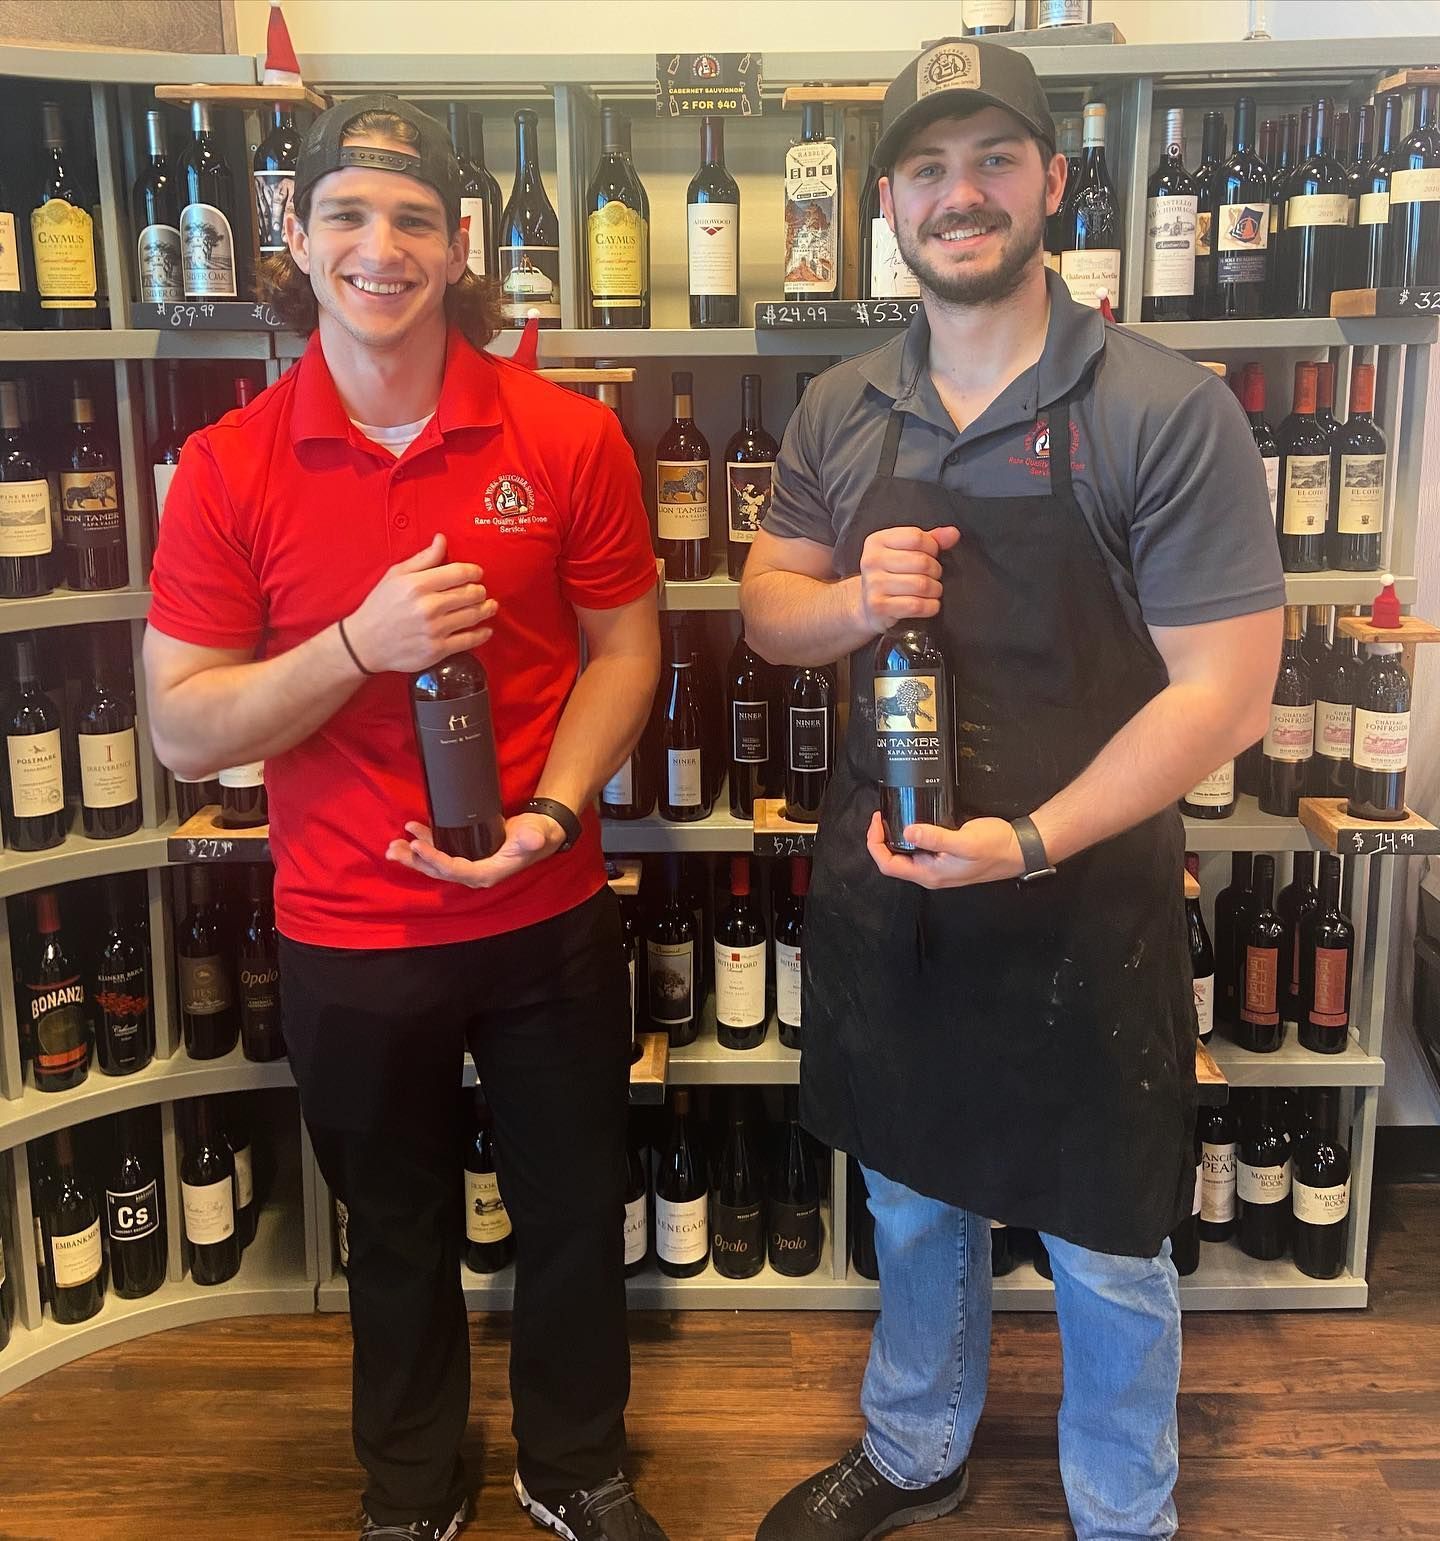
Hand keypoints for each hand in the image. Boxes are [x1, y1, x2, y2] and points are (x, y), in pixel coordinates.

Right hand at [345, 533, 497, 673]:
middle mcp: (428, 606)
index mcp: (418, 585)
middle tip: (481, 591)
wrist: (365, 643)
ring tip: (489, 606)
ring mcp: (434, 630)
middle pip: (471, 594)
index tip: (477, 573)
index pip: (460, 573)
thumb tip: (442, 539)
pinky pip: (469, 640)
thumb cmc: (380, 606)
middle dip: (480, 591)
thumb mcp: (396, 575)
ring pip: (474, 616)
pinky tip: (485, 629)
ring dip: (486, 609)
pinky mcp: (437, 650)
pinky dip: (482, 634)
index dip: (474, 571)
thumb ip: (424, 558)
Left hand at [385, 812, 563, 888]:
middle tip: (395, 849)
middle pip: (438, 871)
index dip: (434, 858)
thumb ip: (531, 838)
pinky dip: (425, 845)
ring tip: (394, 846)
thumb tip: (531, 838)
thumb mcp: (536, 834)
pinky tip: (412, 834)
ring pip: (436, 865)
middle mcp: (474, 874)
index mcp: (487, 873)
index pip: (454, 869)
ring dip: (414, 855)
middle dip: (416, 860)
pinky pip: (441, 855)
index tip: (417, 845)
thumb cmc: (538, 834)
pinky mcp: (466, 856)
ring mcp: (469, 866)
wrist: (541, 833)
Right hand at [855, 525, 960, 634]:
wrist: (867, 606)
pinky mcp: (878, 607)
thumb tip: (952, 534)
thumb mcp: (906, 552)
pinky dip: (930, 606)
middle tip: (933, 576)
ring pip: (921, 585)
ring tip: (931, 590)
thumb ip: (931, 540)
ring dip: (935, 590)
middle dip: (935, 571)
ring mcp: (873, 584)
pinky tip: (928, 604)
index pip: (916, 537)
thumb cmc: (890, 576)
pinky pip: (916, 605)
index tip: (932, 555)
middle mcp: (872, 560)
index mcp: (877, 541)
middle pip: (921, 561)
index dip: (932, 547)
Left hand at [865, 811, 1023, 888]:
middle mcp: (930, 873)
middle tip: (881, 815)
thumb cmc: (995, 848)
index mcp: (930, 874)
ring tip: (891, 816)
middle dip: (881, 840)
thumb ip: (936, 838)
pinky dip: (909, 835)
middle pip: (893, 861)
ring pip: (905, 855)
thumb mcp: (965, 841)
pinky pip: (919, 848)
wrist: (1019, 849)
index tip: (877, 821)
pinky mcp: (945, 856)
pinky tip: (911, 821)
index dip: (876, 844)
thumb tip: (908, 831)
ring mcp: (938, 865)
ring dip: (894, 838)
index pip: (889, 865)